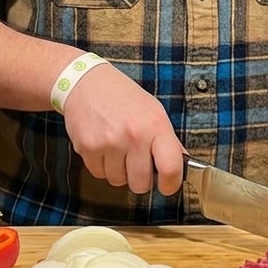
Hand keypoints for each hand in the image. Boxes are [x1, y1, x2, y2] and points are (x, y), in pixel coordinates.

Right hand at [61, 65, 183, 196]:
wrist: (85, 82)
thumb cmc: (122, 95)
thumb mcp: (153, 110)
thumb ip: (167, 139)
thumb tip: (181, 164)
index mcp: (155, 125)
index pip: (171, 168)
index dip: (171, 184)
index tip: (167, 185)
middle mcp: (133, 136)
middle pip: (141, 184)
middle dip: (140, 178)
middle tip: (137, 162)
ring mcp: (109, 143)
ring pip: (118, 181)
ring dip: (119, 171)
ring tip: (117, 149)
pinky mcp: (87, 149)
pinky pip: (98, 174)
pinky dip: (102, 166)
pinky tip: (102, 146)